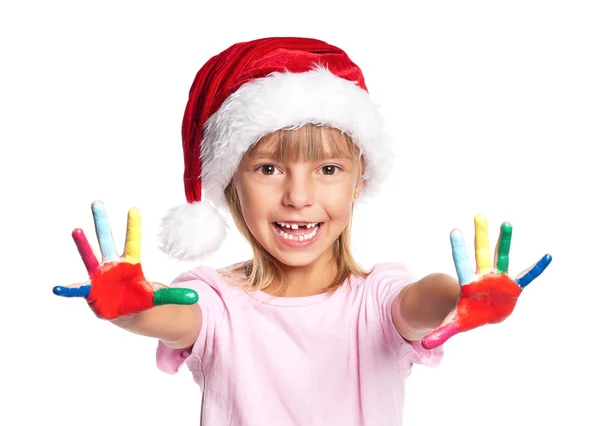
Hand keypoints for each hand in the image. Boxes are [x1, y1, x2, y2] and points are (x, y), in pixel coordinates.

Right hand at [53, 201, 197, 319]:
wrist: (124, 312)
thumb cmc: (139, 299)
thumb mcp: (157, 297)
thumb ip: (173, 295)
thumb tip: (195, 296)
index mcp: (130, 264)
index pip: (132, 242)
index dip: (133, 227)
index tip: (134, 209)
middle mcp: (112, 265)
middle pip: (107, 240)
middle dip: (102, 222)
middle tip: (97, 202)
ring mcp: (99, 276)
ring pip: (91, 257)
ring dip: (84, 245)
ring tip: (76, 230)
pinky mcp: (91, 291)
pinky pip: (78, 289)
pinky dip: (68, 290)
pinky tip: (58, 288)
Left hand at [422, 214, 551, 348]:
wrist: (484, 313)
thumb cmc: (469, 314)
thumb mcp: (456, 323)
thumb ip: (442, 331)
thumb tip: (424, 345)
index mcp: (469, 284)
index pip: (461, 263)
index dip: (459, 249)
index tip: (454, 231)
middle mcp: (483, 276)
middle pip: (481, 253)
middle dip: (481, 236)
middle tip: (479, 215)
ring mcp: (499, 278)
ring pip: (501, 257)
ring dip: (505, 242)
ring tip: (507, 223)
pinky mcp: (513, 286)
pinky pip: (526, 276)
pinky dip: (536, 268)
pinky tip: (547, 257)